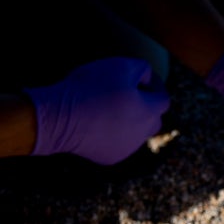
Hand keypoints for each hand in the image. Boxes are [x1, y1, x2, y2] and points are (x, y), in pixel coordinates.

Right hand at [24, 57, 170, 164]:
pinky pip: (119, 143)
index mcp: (148, 112)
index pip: (163, 99)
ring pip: (137, 133)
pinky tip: (97, 122)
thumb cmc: (91, 88)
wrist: (60, 118)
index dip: (154, 86)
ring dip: (130, 121)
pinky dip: (114, 133)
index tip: (141, 78)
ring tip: (111, 107)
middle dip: (146, 106)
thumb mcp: (120, 66)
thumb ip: (142, 68)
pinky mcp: (111, 157)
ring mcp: (127, 149)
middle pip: (154, 119)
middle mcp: (142, 134)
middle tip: (128, 93)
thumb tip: (147, 78)